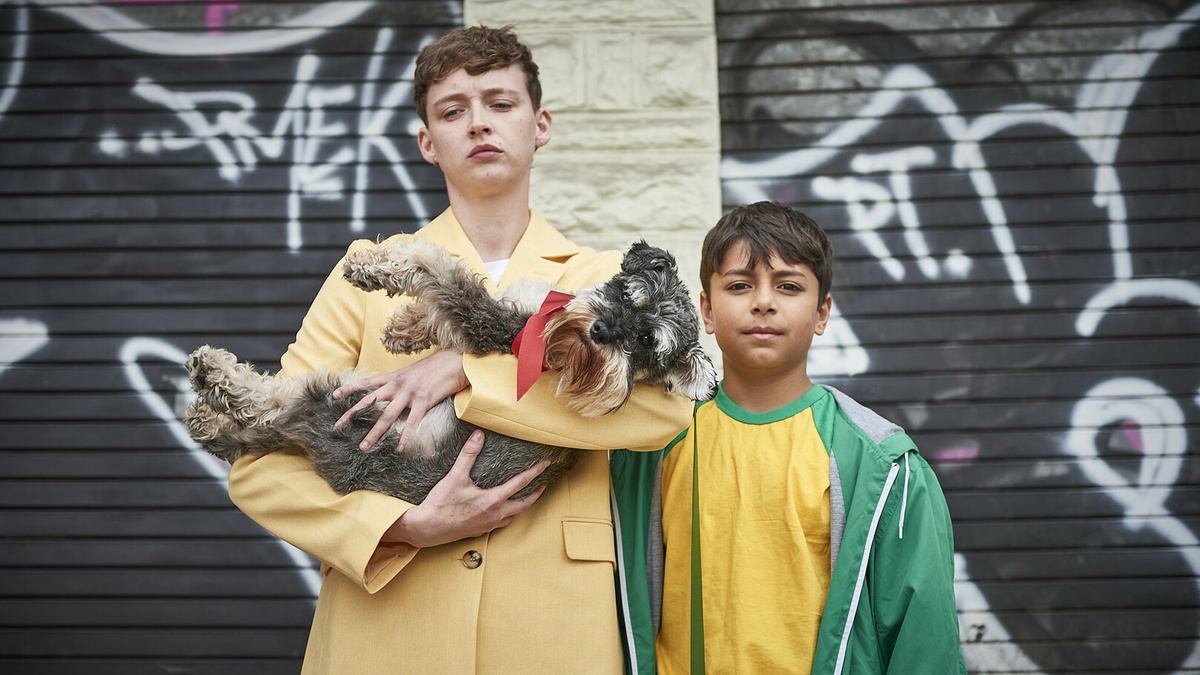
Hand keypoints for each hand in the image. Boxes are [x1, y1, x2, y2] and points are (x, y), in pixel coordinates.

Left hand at [333, 348, 467, 451]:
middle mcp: (397, 384)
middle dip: (352, 415)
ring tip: (364, 446)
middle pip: (369, 401)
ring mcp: (410, 392)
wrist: (456, 360)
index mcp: (394, 377)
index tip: (334, 396)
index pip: (367, 383)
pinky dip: (406, 436)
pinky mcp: (424, 400)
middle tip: (337, 427)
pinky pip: (412, 421)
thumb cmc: (436, 368)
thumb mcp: (413, 373)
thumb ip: (401, 384)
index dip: (350, 389)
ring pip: (387, 415)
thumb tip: (394, 395)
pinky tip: (400, 448)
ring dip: (374, 433)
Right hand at [381, 430, 548, 547]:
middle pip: (524, 504)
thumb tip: (479, 435)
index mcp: (493, 500)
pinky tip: (502, 511)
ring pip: (514, 517)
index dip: (535, 472)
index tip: (546, 464)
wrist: (426, 529)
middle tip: (543, 485)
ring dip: (522, 507)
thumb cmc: (441, 504)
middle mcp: (495, 514)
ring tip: (525, 497)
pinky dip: (507, 516)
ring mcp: (488, 525)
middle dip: (536, 493)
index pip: (521, 483)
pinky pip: (501, 524)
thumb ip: (469, 454)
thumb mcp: (455, 476)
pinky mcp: (480, 531)